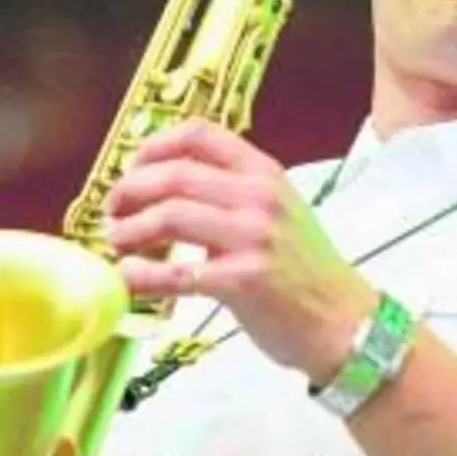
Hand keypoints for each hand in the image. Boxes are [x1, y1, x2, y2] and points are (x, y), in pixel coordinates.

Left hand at [103, 118, 377, 383]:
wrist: (344, 321)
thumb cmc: (305, 270)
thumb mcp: (279, 211)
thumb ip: (231, 192)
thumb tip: (165, 184)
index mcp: (265, 173)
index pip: (200, 134)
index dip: (154, 146)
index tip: (132, 166)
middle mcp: (260, 198)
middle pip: (174, 174)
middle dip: (129, 190)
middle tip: (112, 210)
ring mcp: (253, 238)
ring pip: (169, 215)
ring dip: (129, 230)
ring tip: (117, 242)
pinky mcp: (243, 281)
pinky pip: (176, 272)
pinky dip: (141, 274)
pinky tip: (129, 278)